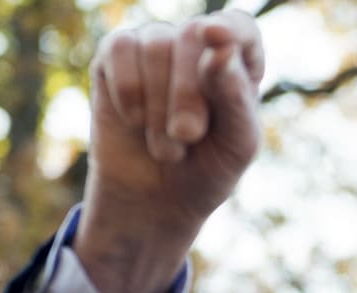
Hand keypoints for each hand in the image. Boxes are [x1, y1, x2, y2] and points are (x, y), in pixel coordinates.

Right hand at [75, 11, 264, 292]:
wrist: (156, 201)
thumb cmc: (207, 169)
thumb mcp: (235, 144)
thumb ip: (235, 95)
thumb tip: (220, 42)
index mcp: (237, 63)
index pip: (240, 27)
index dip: (231, 31)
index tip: (218, 39)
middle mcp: (196, 45)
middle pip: (194, 34)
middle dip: (189, 93)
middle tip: (188, 136)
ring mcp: (155, 44)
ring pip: (157, 45)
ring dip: (160, 107)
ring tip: (167, 146)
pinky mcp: (116, 54)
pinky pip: (121, 49)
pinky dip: (129, 92)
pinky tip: (136, 121)